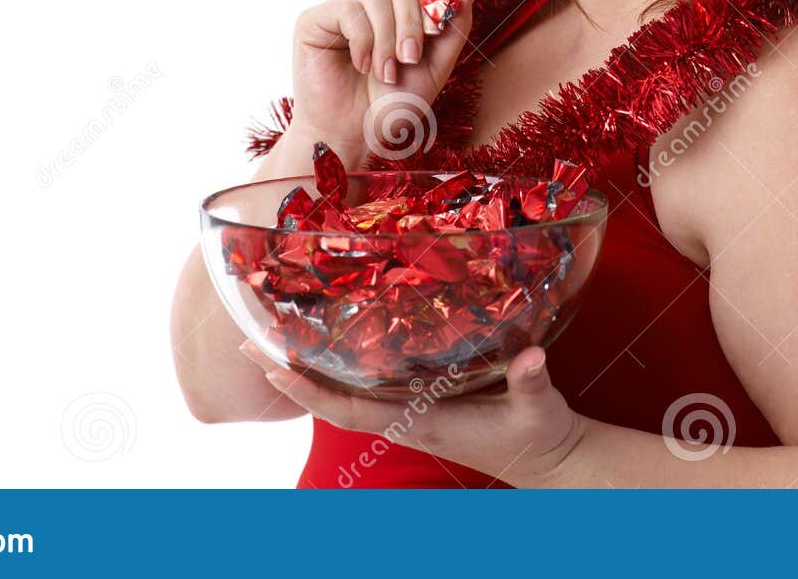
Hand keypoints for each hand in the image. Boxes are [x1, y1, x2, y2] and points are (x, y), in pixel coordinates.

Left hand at [242, 341, 585, 487]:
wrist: (548, 459)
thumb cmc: (540, 435)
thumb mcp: (539, 408)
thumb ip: (532, 381)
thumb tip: (533, 356)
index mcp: (425, 422)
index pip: (355, 410)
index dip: (313, 392)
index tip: (275, 370)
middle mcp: (408, 420)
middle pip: (335, 401)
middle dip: (291, 375)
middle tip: (249, 342)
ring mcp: (411, 416)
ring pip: (346, 396)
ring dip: (308, 372)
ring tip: (274, 339)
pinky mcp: (420, 407)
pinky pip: (367, 391)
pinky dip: (338, 373)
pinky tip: (327, 349)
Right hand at [288, 0, 482, 164]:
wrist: (355, 137)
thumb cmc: (392, 106)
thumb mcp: (436, 65)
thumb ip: (455, 23)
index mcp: (398, 13)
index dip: (433, 2)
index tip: (436, 34)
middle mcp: (370, 6)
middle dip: (412, 22)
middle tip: (410, 58)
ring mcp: (342, 10)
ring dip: (387, 39)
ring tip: (384, 72)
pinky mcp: (314, 20)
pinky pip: (348, 9)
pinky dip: (362, 40)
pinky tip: (361, 65)